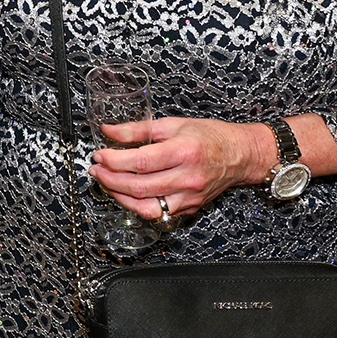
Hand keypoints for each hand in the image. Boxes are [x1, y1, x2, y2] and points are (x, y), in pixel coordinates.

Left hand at [90, 117, 274, 222]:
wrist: (240, 155)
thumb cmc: (210, 137)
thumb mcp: (172, 124)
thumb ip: (137, 129)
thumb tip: (109, 131)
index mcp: (184, 152)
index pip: (140, 162)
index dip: (114, 161)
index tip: (99, 155)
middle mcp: (187, 178)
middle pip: (139, 187)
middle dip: (110, 179)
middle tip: (96, 170)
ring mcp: (189, 196)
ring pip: (146, 206)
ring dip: (119, 197)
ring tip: (106, 183)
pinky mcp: (189, 208)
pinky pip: (158, 213)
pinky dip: (137, 206)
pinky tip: (126, 194)